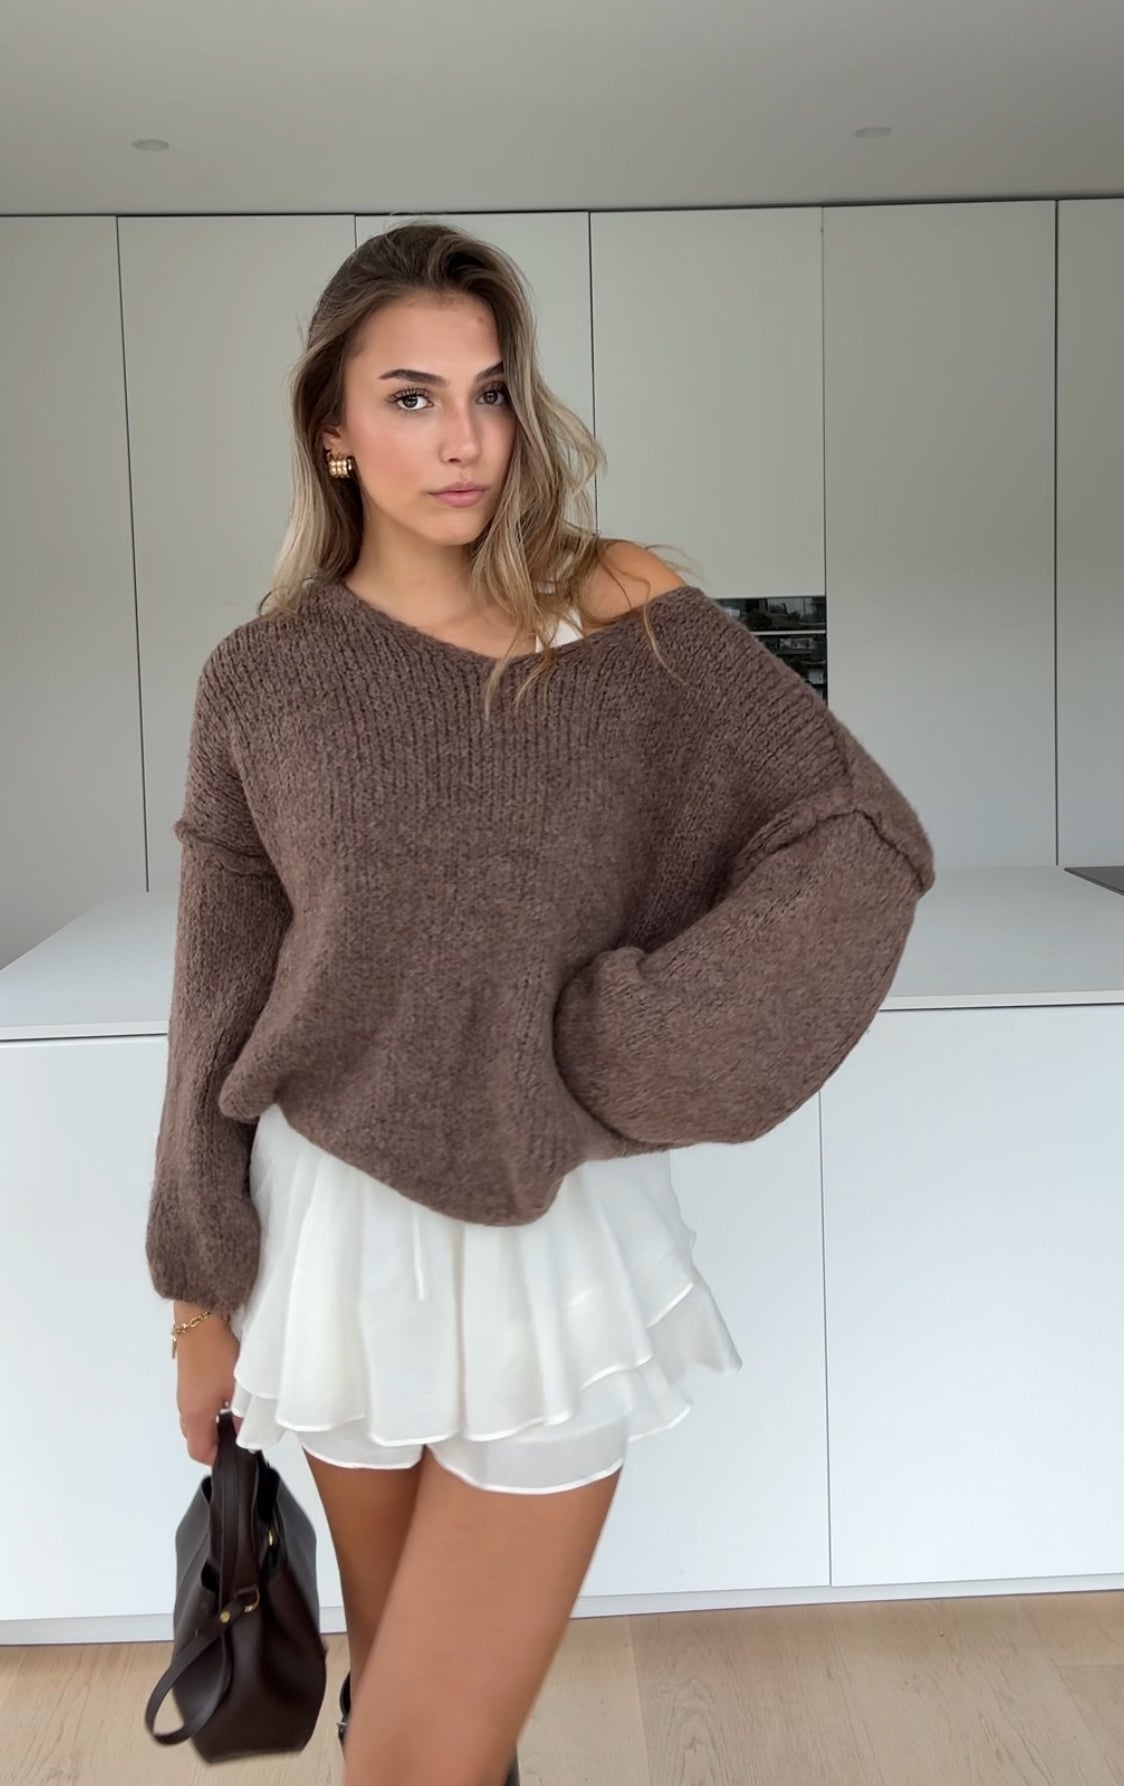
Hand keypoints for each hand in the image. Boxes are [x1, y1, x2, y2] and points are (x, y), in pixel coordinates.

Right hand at [175, 1311, 243, 1465]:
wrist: (199, 1319)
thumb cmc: (215, 1353)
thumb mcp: (235, 1388)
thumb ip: (241, 1415)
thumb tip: (244, 1430)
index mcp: (193, 1416)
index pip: (198, 1452)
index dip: (217, 1457)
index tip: (235, 1452)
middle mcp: (184, 1406)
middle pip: (195, 1436)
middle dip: (216, 1438)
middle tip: (238, 1431)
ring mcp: (185, 1391)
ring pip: (198, 1417)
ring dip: (215, 1418)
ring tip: (236, 1409)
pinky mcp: (189, 1377)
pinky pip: (198, 1400)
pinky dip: (212, 1403)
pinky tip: (228, 1390)